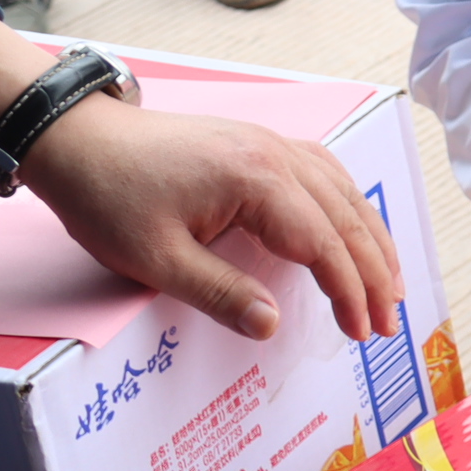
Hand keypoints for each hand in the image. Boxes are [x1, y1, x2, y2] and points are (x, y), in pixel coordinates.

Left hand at [25, 93, 404, 343]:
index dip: (350, 290)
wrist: (79, 140)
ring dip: (372, 238)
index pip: (324, 243)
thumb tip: (272, 325)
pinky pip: (325, 174)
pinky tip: (355, 224)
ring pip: (345, 191)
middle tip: (389, 319)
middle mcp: (279, 155)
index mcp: (258, 182)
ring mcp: (273, 144)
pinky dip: (350, 206)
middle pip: (347, 216)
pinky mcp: (260, 144)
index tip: (364, 330)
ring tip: (390, 280)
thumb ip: (220, 293)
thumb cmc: (110, 199)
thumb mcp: (156, 260)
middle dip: (375, 271)